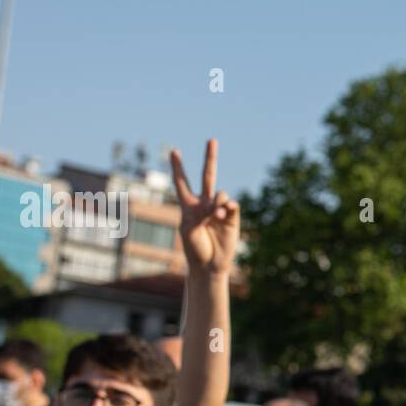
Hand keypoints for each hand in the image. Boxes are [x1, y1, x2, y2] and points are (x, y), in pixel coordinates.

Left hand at [171, 140, 239, 275]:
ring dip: (217, 201)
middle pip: (207, 176)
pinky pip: (232, 205)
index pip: (182, 182)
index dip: (178, 167)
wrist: (210, 266)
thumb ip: (201, 213)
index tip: (173, 150)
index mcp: (188, 206)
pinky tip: (223, 213)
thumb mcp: (190, 229)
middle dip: (210, 158)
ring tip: (215, 214)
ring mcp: (219, 209)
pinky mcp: (232, 218)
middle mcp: (204, 204)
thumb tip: (219, 205)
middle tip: (212, 140)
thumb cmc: (194, 249)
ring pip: (220, 193)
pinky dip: (227, 206)